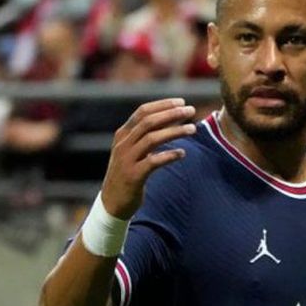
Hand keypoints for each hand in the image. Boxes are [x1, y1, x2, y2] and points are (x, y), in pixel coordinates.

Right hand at [101, 98, 195, 219]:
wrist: (112, 203)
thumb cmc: (127, 174)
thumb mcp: (130, 151)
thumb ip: (144, 136)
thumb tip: (169, 119)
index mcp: (123, 135)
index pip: (142, 112)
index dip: (162, 105)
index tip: (181, 102)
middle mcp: (123, 144)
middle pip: (148, 122)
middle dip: (171, 114)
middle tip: (191, 110)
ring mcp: (127, 160)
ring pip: (152, 139)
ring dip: (174, 131)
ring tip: (193, 129)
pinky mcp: (133, 176)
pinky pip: (153, 162)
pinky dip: (169, 155)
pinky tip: (182, 153)